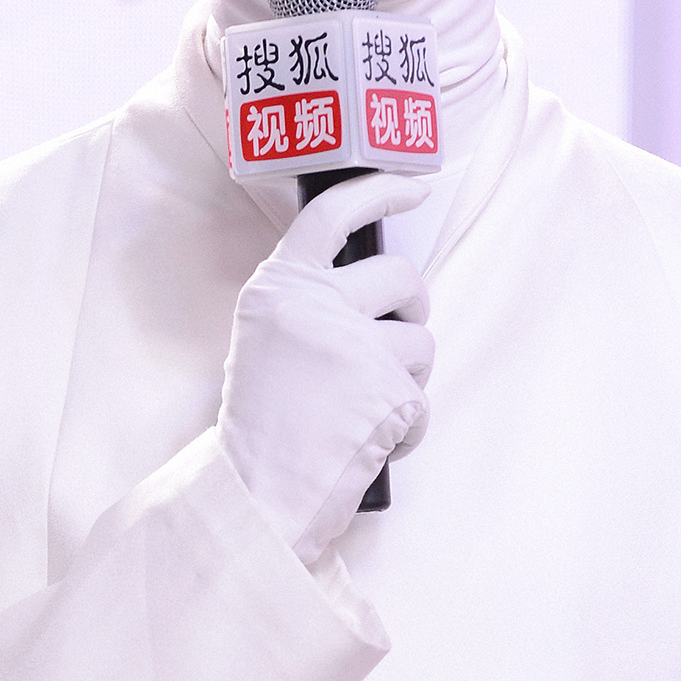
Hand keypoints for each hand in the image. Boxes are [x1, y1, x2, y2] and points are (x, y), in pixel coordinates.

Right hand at [217, 173, 435, 566]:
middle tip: (396, 341)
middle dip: (412, 307)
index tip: (415, 186)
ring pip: (421, 341)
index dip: (381, 191)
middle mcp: (316, 305)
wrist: (257, 494)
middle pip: (401, 276)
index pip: (333, 215)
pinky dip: (407, 430)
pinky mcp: (389, 391)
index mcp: (279, 287)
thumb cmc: (262, 428)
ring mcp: (356, 346)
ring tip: (366, 410)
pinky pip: (424, 401)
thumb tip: (377, 292)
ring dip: (408, 379)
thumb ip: (310, 306)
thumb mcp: (265, 343)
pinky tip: (371, 445)